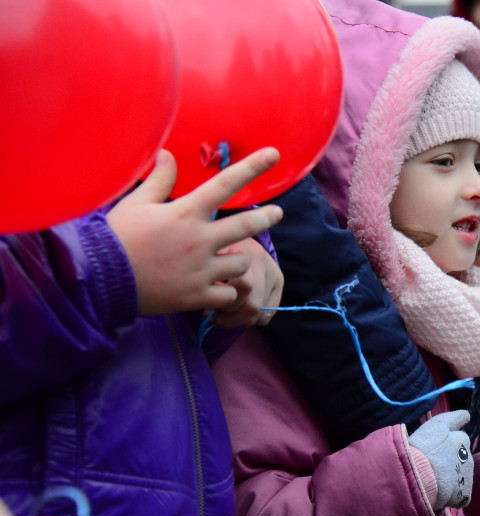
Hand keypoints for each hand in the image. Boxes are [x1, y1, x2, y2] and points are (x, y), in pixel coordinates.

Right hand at [107, 148, 283, 316]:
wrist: (99, 279)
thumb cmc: (115, 238)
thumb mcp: (135, 204)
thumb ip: (159, 181)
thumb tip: (167, 154)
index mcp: (186, 213)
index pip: (225, 184)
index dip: (252, 167)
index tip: (274, 155)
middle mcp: (199, 239)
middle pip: (247, 225)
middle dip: (267, 217)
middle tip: (277, 213)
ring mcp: (201, 269)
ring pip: (242, 262)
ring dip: (239, 261)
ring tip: (228, 261)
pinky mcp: (198, 296)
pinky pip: (230, 295)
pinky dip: (228, 293)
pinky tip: (220, 290)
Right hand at [408, 410, 472, 509]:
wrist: (419, 475)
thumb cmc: (422, 448)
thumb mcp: (436, 425)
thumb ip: (454, 419)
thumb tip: (468, 415)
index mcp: (460, 438)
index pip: (460, 438)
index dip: (448, 444)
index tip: (437, 449)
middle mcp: (467, 455)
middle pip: (460, 458)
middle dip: (450, 461)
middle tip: (431, 465)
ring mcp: (467, 475)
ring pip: (460, 476)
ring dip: (451, 478)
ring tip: (432, 480)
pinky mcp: (464, 494)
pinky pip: (460, 496)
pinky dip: (453, 496)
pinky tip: (439, 494)